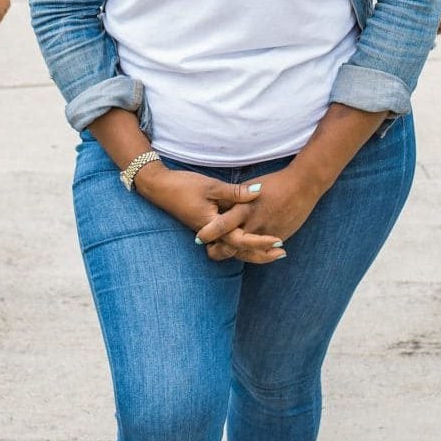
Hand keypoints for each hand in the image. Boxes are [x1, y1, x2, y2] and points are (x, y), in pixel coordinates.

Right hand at [137, 167, 284, 263]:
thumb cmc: (184, 186)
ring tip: (272, 248)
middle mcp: (212, 234)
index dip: (260, 241)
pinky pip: (227, 238)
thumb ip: (235, 192)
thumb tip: (258, 192)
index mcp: (213, 226)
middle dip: (261, 254)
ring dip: (253, 249)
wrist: (159, 187)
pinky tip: (253, 234)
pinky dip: (242, 240)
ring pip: (234, 247)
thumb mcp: (211, 187)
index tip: (278, 240)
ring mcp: (209, 232)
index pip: (241, 240)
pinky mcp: (207, 226)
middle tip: (282, 253)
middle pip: (239, 251)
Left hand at [216, 167, 325, 260]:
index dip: (209, 234)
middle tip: (210, 249)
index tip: (199, 238)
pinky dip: (252, 253)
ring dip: (234, 253)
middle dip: (219, 250)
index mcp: (245, 209)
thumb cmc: (276, 182)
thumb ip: (237, 197)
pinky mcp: (279, 237)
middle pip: (232, 245)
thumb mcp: (252, 186)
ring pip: (246, 251)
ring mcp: (267, 233)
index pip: (222, 226)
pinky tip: (245, 251)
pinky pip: (262, 251)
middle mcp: (255, 224)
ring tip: (224, 252)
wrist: (303, 185)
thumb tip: (222, 205)